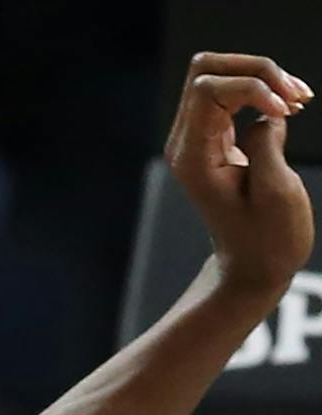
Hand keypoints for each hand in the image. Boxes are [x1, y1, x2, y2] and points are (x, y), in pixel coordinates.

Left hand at [166, 52, 314, 300]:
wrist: (253, 270)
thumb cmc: (267, 242)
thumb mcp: (275, 193)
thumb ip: (266, 143)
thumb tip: (266, 116)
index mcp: (193, 158)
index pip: (208, 88)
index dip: (253, 85)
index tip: (287, 112)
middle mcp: (187, 145)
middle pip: (209, 70)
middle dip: (257, 71)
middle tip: (296, 98)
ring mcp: (199, 140)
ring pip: (223, 74)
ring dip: (265, 77)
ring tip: (300, 99)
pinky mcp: (217, 139)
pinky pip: (234, 93)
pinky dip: (265, 90)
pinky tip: (292, 106)